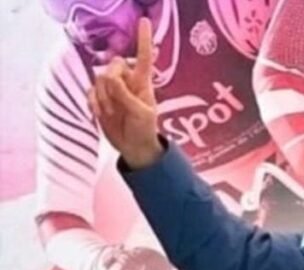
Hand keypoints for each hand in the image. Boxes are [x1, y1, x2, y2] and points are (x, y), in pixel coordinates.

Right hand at [88, 18, 161, 168]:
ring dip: (104, 98)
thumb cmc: (144, 129)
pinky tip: (103, 114)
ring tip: (114, 113)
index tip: (144, 21)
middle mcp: (126, 81)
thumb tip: (108, 79)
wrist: (133, 147)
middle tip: (118, 103)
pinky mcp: (100, 98)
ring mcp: (112, 89)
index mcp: (142, 82)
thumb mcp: (141, 113)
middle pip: (112, 66)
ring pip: (99, 80)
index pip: (143, 57)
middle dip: (111, 82)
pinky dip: (95, 104)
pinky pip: (90, 92)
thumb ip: (125, 95)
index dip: (143, 40)